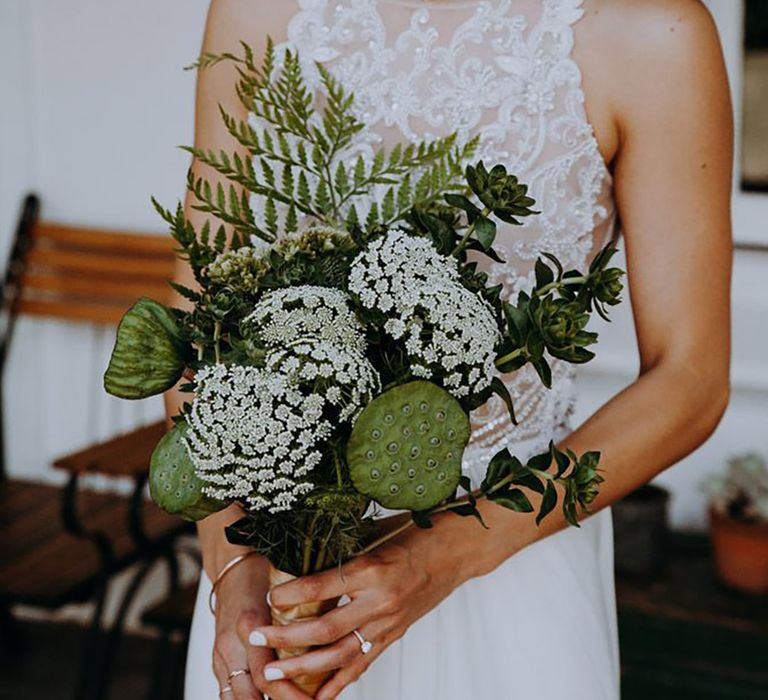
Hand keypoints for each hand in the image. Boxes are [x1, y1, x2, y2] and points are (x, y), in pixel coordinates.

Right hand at [212, 554, 311, 699]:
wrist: (233, 567)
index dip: (291, 694)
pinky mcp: (217, 659)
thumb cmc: (262, 575)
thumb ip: (305, 615)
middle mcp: (231, 643)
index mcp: (250, 623)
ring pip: (235, 697)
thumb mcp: (286, 592)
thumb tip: (338, 634)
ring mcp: (220, 654)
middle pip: (252, 692)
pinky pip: (227, 691)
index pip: (266, 675)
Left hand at [240, 517, 472, 699]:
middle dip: (286, 637)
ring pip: (340, 654)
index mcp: (372, 569)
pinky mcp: (395, 635)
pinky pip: (363, 664)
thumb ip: (341, 551)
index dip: (291, 595)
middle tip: (256, 640)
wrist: (455, 550)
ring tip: (274, 671)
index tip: (269, 599)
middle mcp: (379, 600)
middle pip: (325, 628)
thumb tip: (301, 556)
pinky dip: (339, 682)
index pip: (321, 587)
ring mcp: (388, 622)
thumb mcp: (374, 534)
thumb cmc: (413, 534)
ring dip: (303, 667)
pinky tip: (318, 696)